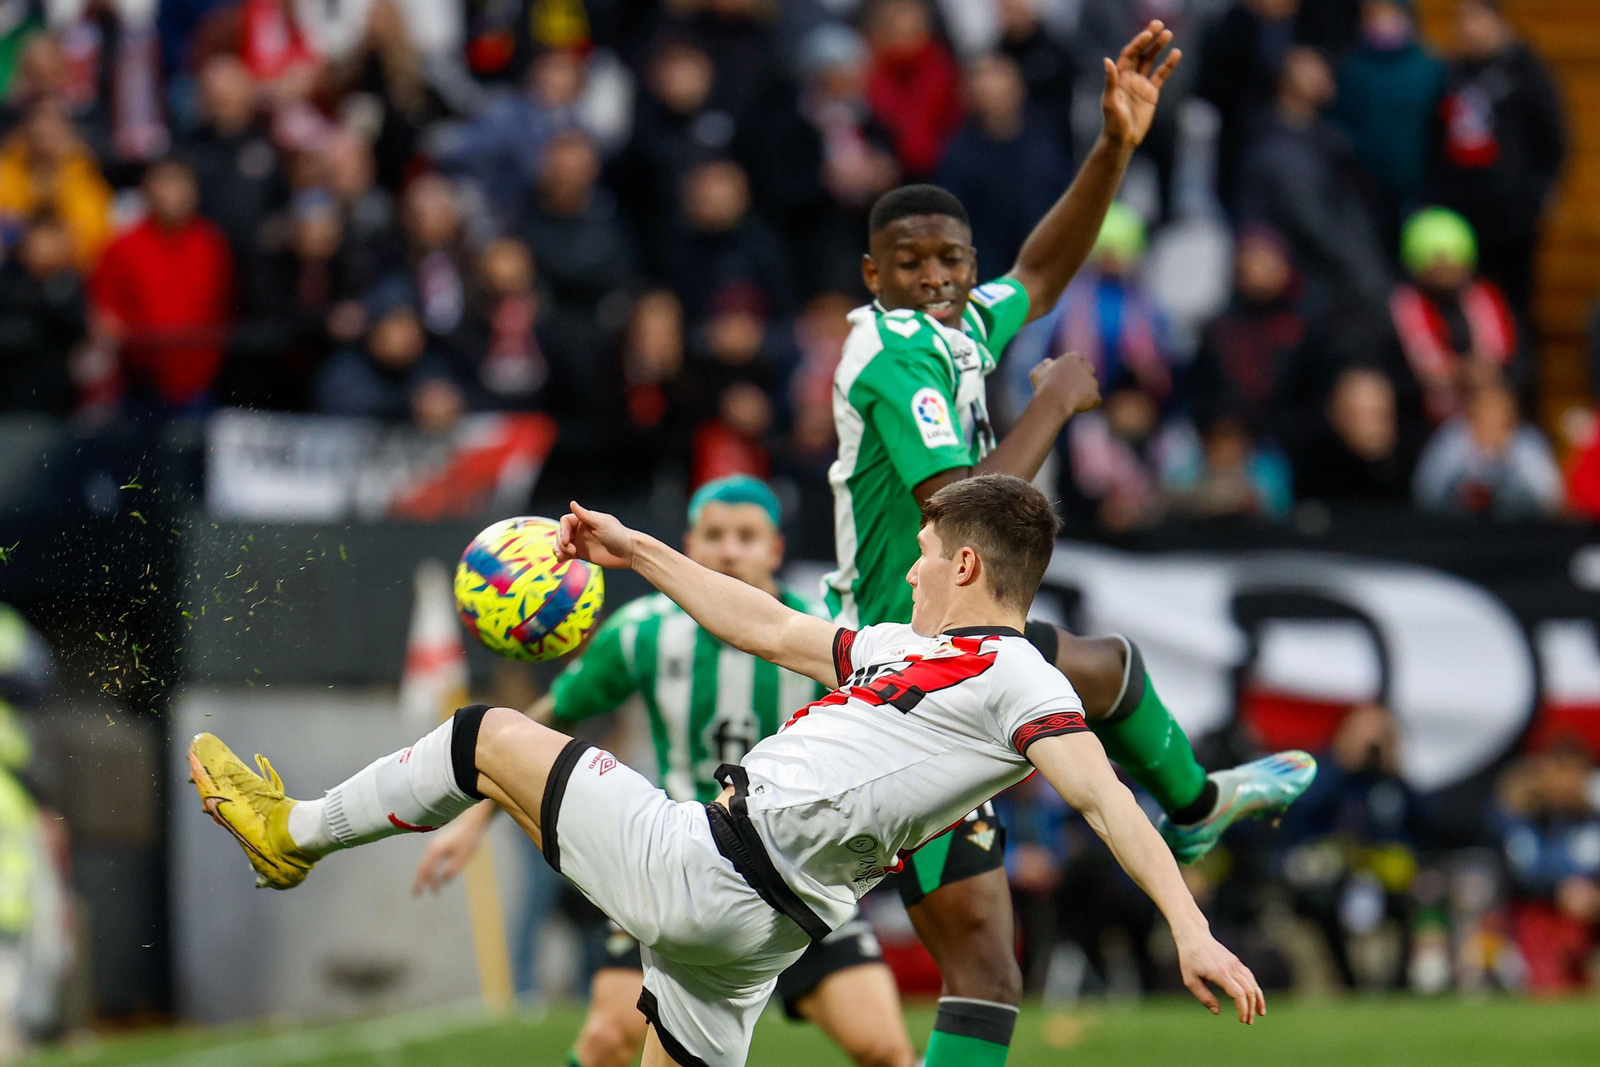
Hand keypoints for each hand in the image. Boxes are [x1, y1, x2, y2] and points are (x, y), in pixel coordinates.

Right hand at [412, 812, 487, 894]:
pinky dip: (426, 869)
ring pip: (423, 863)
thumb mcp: (463, 856)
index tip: (436, 893)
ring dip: (422, 876)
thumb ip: (453, 869)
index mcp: (436, 851)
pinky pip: (427, 860)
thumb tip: (444, 880)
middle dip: (418, 881)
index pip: (429, 871)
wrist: (471, 822)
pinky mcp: (436, 844)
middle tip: (415, 895)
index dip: (432, 883)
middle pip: (421, 867)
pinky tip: (429, 876)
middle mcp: (431, 847)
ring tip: (419, 887)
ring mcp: (433, 845)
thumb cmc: (469, 839)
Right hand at [557, 502, 637, 569]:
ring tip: (563, 557)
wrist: (629, 553)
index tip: (566, 540)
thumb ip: (585, 515)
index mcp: (585, 519)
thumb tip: (572, 503)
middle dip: (560, 542)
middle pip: (560, 533)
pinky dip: (561, 557)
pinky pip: (567, 554)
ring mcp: (580, 542)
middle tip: (570, 550)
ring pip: (561, 544)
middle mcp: (580, 530)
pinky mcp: (582, 554)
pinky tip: (561, 561)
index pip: (565, 521)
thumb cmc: (619, 535)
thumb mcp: (602, 524)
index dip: (562, 530)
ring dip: (559, 550)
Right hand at [1032, 351, 1100, 417]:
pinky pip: (1095, 399)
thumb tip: (1048, 362)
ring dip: (1085, 391)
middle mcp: (1086, 367)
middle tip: (1072, 387)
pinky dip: (1089, 403)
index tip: (1066, 374)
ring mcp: (1093, 382)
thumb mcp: (1036, 374)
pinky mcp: (1095, 395)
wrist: (1054, 401)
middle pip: (1089, 369)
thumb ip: (1042, 367)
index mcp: (1072, 359)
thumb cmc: (1043, 387)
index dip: (1073, 366)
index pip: (1077, 358)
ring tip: (1071, 400)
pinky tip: (1078, 407)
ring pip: (1092, 385)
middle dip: (1083, 376)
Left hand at [1102, 21, 1181, 148]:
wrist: (1123, 140)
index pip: (1129, 54)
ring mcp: (1141, 84)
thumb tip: (1107, 61)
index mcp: (1119, 77)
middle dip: (1149, 38)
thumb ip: (1110, 81)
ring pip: (1151, 61)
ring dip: (1159, 47)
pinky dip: (1168, 65)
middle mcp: (1129, 77)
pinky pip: (1161, 75)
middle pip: (1140, 53)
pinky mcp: (1151, 93)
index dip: (1138, 43)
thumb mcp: (1110, 101)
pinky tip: (1176, 53)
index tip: (1148, 33)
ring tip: (1169, 34)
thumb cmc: (1113, 122)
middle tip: (1159, 24)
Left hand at [1175, 926, 1265, 1024]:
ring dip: (1257, 999)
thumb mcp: (1190, 980)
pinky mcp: (1236, 962)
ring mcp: (1235, 964)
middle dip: (1251, 1008)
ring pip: (1252, 983)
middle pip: (1249, 990)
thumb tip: (1217, 1012)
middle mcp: (1231, 968)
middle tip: (1248, 1022)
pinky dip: (1255, 988)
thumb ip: (1204, 997)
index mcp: (1220, 973)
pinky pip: (1250, 977)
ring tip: (1260, 1013)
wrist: (1194, 936)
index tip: (1242, 1020)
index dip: (1243, 1009)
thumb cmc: (1189, 959)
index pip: (1238, 994)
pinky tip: (1255, 999)